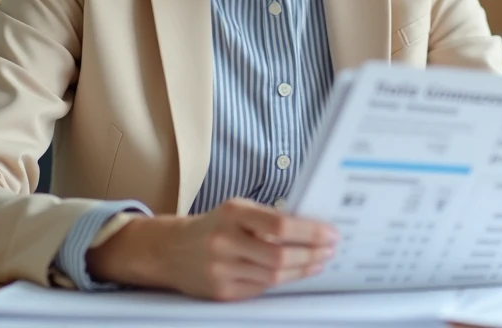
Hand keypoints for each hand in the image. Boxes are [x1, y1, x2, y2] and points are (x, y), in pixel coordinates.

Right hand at [86, 198, 337, 299]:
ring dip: (302, 270)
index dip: (310, 232)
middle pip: (280, 256)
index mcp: (232, 213)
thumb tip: (312, 228)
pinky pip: (261, 289)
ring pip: (273, 276)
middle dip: (312, 254)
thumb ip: (268, 218)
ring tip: (319, 262)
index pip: (279, 225)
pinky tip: (296, 274)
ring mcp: (221, 269)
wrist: (171, 250)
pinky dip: (282, 281)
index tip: (330, 234)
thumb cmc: (214, 226)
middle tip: (330, 250)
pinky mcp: (221, 292)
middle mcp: (224, 241)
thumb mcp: (237, 210)